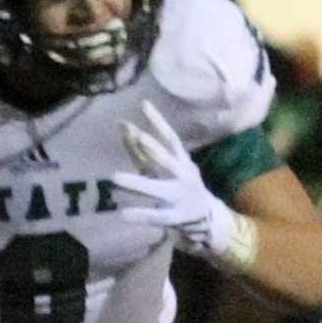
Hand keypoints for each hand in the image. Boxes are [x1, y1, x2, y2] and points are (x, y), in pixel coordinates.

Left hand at [111, 111, 254, 261]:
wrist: (207, 217)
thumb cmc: (178, 186)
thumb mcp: (162, 166)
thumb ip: (140, 148)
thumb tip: (121, 123)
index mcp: (182, 161)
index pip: (170, 138)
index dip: (158, 122)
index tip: (144, 105)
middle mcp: (184, 176)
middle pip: (168, 161)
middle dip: (155, 150)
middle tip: (140, 137)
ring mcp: (180, 197)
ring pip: (158, 189)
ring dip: (138, 184)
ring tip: (115, 178)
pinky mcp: (176, 216)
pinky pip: (157, 216)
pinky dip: (141, 215)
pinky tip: (124, 214)